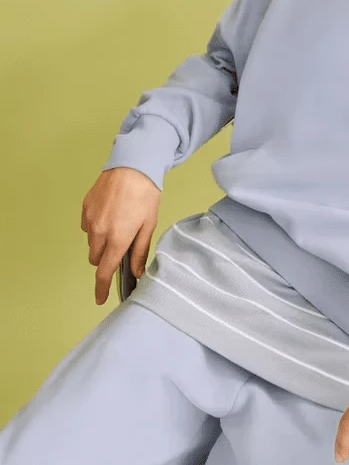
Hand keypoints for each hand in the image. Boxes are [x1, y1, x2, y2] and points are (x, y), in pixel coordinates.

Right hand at [80, 166, 160, 304]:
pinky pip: (87, 227)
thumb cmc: (145, 194)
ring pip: (91, 243)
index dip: (102, 288)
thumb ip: (140, 251)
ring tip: (119, 224)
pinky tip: (111, 214)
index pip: (105, 272)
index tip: (100, 298)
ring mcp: (90, 219)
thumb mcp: (148, 224)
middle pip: (96, 259)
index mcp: (117, 238)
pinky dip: (96, 227)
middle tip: (122, 246)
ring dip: (102, 242)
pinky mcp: (85, 208)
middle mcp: (99, 231)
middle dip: (107, 259)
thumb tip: (137, 272)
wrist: (132, 165)